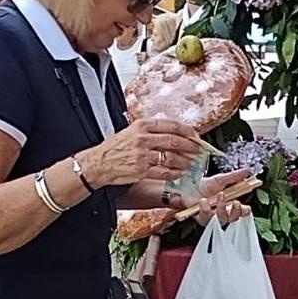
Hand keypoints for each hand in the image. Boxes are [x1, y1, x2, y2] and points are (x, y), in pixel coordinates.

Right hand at [80, 117, 202, 187]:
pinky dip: (175, 173)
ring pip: (171, 157)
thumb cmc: (115, 147)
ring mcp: (143, 155)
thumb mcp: (132, 131)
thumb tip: (174, 133)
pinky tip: (180, 173)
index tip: (196, 136)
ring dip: (185, 161)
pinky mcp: (141, 170)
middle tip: (199, 150)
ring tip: (191, 163)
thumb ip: (151, 130)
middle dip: (191, 146)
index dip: (187, 131)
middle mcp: (143, 138)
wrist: (99, 162)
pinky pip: (164, 172)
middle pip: (175, 141)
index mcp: (142, 125)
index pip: (172, 125)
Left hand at [186, 169, 254, 227]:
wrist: (187, 187)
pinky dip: (206, 209)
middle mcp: (223, 212)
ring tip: (219, 195)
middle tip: (235, 202)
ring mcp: (212, 217)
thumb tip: (247, 171)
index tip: (246, 207)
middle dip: (236, 212)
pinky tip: (204, 201)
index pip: (241, 211)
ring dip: (222, 208)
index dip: (245, 211)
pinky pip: (206, 219)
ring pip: (221, 219)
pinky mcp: (202, 219)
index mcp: (230, 203)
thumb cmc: (204, 185)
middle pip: (233, 218)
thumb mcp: (220, 179)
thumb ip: (234, 177)